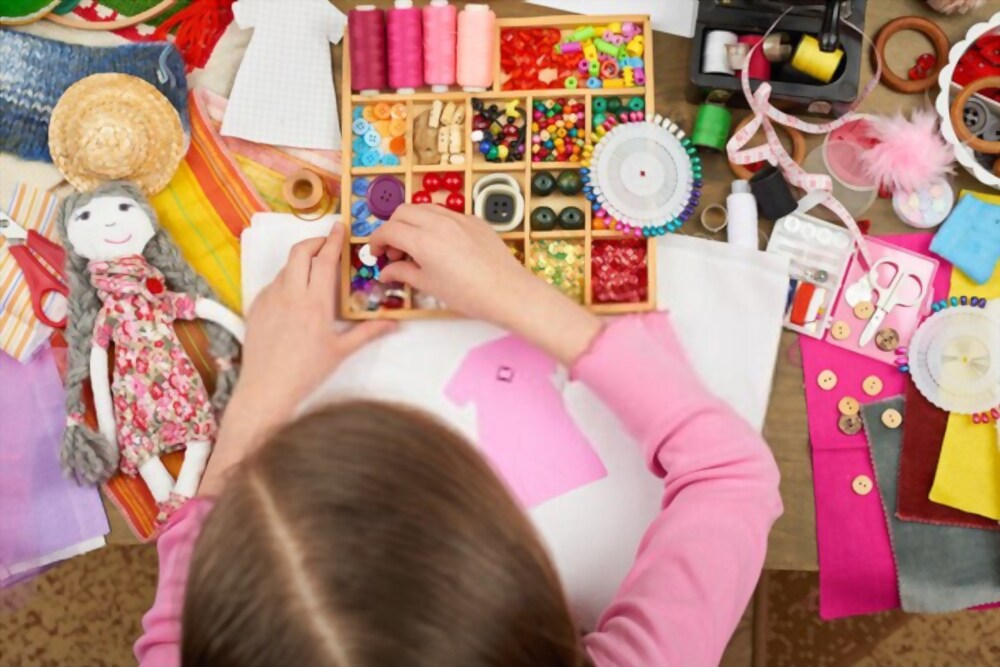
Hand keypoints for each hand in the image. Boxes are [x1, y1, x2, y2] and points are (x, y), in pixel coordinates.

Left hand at [200, 223, 395, 494]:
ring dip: (301, 262)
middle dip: (314, 241)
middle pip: (300, 251)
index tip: (340, 228)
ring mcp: (270, 299)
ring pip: (286, 267)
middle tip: (327, 243)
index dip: (334, 240)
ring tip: (314, 273)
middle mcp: (290, 294)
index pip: (325, 259)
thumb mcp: (341, 351)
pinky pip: (273, 284)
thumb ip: (368, 332)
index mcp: (315, 302)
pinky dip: (287, 281)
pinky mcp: (256, 307)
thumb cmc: (306, 372)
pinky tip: (296, 297)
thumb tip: (393, 323)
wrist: (267, 389)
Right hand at [370, 204, 533, 323]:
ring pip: (424, 208)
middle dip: (393, 228)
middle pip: (403, 212)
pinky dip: (435, 223)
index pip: (388, 230)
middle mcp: (438, 222)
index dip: (376, 241)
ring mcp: (459, 218)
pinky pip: (447, 213)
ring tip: (416, 246)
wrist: (507, 292)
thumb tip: (386, 272)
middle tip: (395, 251)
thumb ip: (403, 273)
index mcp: (423, 241)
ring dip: (413, 222)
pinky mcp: (474, 220)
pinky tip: (441, 245)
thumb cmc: (468, 294)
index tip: (377, 254)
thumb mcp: (429, 286)